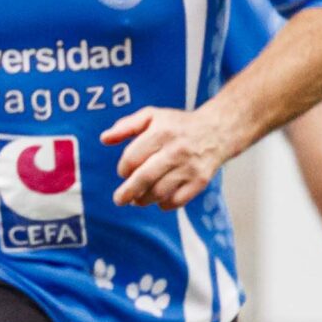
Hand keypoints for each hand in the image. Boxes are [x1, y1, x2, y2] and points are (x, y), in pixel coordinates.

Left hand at [103, 106, 234, 208]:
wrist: (217, 130)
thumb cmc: (178, 125)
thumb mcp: (152, 116)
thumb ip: (126, 126)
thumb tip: (104, 139)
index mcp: (161, 132)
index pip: (133, 157)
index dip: (123, 168)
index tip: (124, 172)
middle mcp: (176, 150)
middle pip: (145, 177)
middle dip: (127, 192)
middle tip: (119, 199)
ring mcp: (189, 167)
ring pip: (159, 192)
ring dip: (144, 200)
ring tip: (138, 199)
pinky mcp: (200, 181)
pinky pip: (177, 201)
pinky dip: (164, 204)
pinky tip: (159, 200)